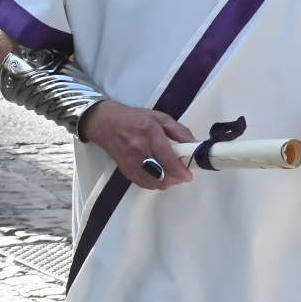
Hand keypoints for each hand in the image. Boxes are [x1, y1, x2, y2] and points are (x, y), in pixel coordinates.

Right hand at [81, 101, 196, 189]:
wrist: (106, 124)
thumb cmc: (135, 119)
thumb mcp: (161, 118)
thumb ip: (179, 131)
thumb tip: (194, 144)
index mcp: (150, 134)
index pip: (167, 158)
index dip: (180, 170)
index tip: (188, 175)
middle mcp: (139, 150)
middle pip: (161, 175)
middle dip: (175, 178)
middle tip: (181, 173)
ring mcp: (131, 162)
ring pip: (153, 182)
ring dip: (166, 182)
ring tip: (171, 174)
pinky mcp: (126, 170)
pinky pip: (143, 183)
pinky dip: (155, 183)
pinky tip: (159, 175)